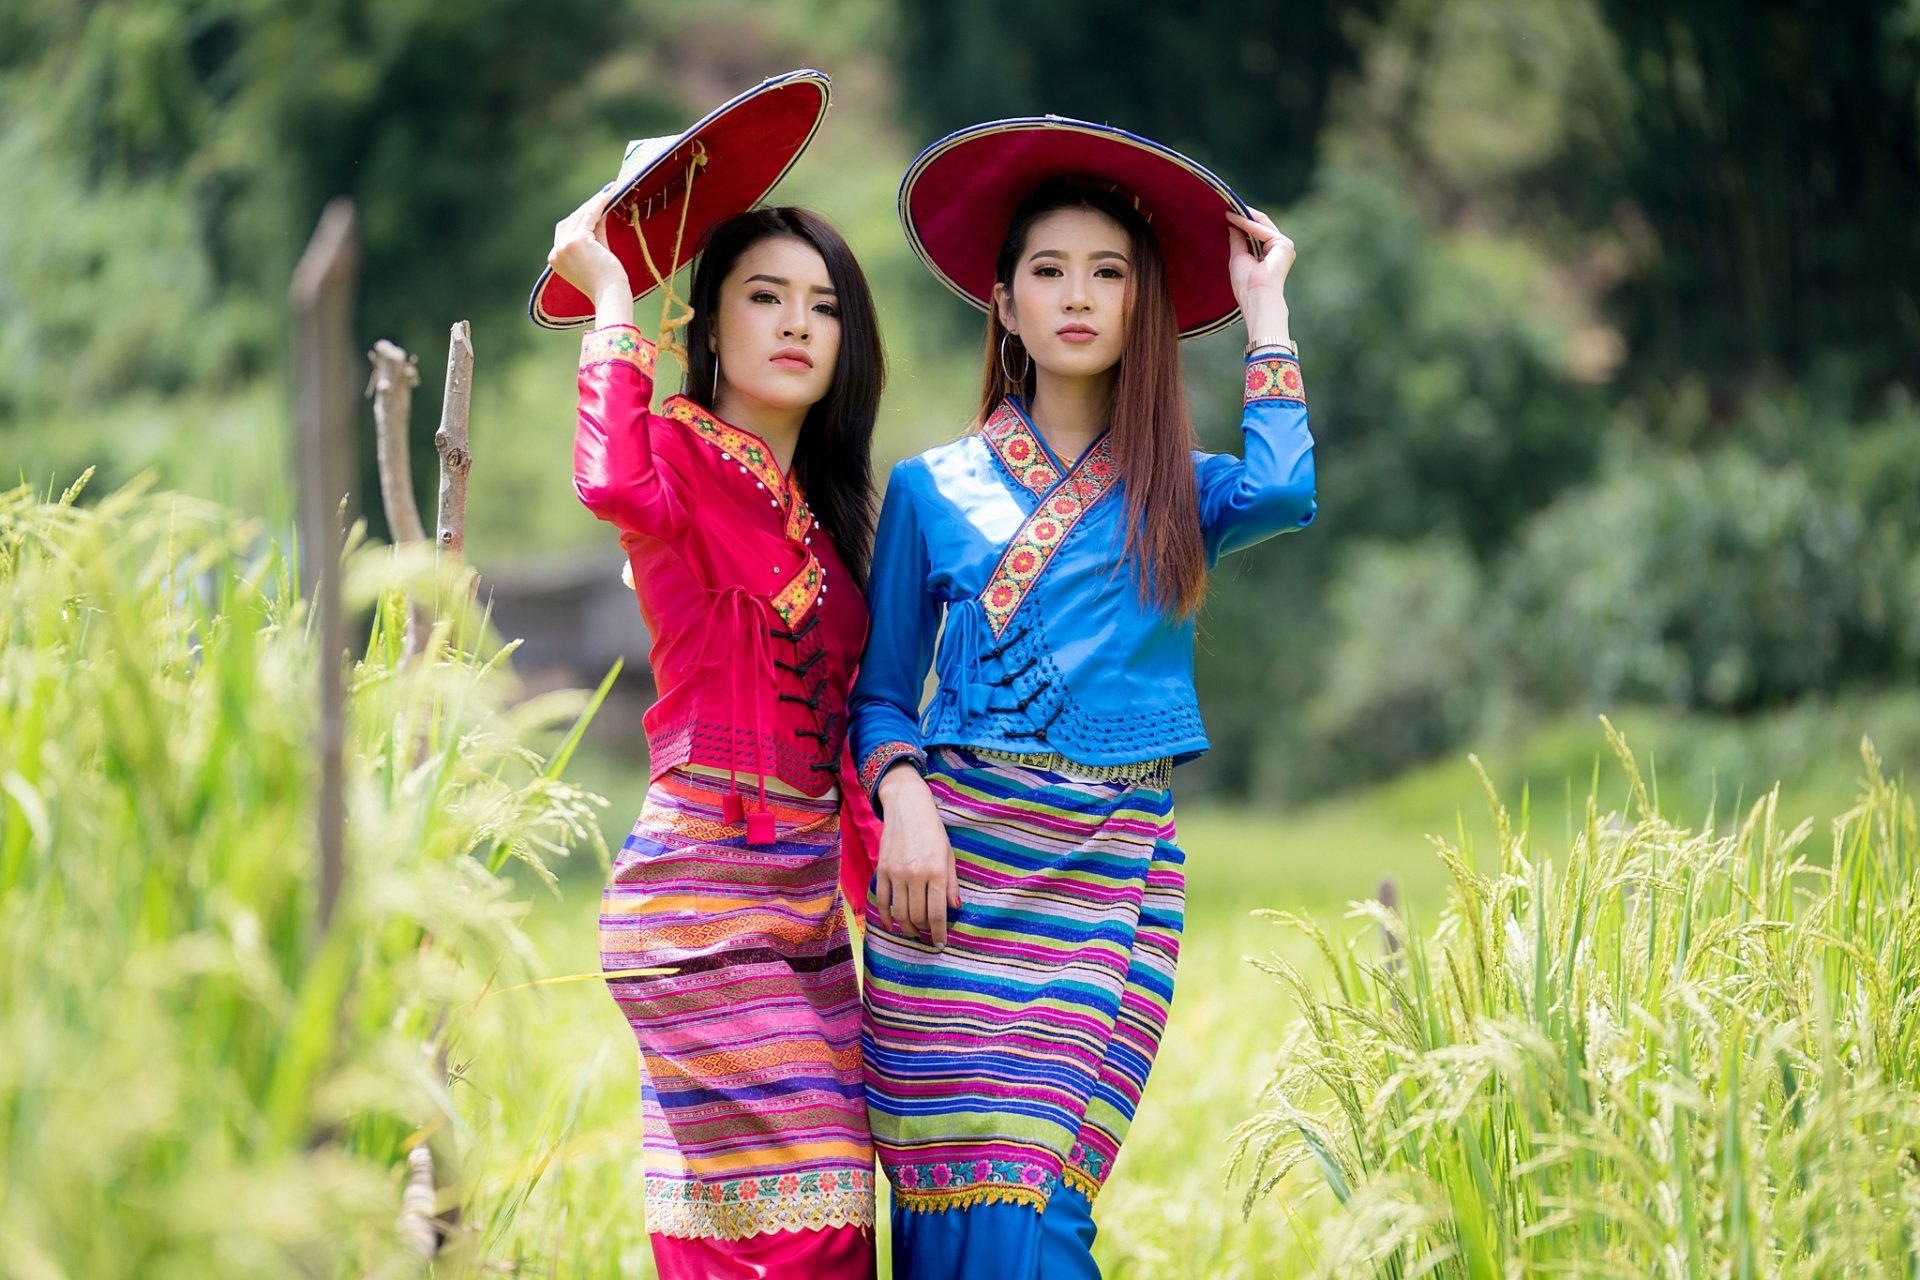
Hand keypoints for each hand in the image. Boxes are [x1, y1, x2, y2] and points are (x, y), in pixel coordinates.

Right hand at [548, 184, 632, 306]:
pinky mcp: (577, 241)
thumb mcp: (596, 254)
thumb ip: (595, 235)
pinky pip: (589, 215)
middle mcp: (556, 251)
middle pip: (570, 220)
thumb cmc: (607, 281)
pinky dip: (599, 204)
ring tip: (609, 193)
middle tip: (603, 196)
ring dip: (594, 203)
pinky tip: (609, 195)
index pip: (565, 230)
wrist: (610, 295)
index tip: (594, 207)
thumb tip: (600, 213)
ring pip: (579, 216)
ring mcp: (564, 245)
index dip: (579, 217)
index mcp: (556, 258)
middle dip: (586, 208)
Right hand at [873, 763, 960, 948]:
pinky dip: (886, 917)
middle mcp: (917, 875)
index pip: (938, 913)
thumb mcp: (949, 855)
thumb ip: (951, 884)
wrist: (908, 807)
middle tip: (927, 934)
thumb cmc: (933, 832)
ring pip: (900, 913)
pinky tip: (892, 923)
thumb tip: (954, 908)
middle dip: (923, 930)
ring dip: (907, 927)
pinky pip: (883, 901)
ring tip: (913, 931)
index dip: (939, 933)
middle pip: (917, 916)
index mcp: (937, 872)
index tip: (940, 944)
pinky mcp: (882, 870)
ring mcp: (897, 873)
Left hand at [1226, 208, 1294, 336]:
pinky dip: (1247, 223)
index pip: (1256, 233)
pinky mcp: (1284, 245)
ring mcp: (1283, 246)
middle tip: (1227, 207)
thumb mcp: (1238, 257)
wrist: (1256, 297)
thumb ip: (1238, 241)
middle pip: (1260, 226)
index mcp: (1269, 254)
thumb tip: (1232, 226)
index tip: (1226, 215)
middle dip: (1244, 216)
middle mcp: (1278, 249)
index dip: (1242, 223)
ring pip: (1262, 225)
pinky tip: (1234, 218)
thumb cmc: (1246, 285)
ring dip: (1244, 216)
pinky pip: (1262, 230)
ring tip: (1228, 210)